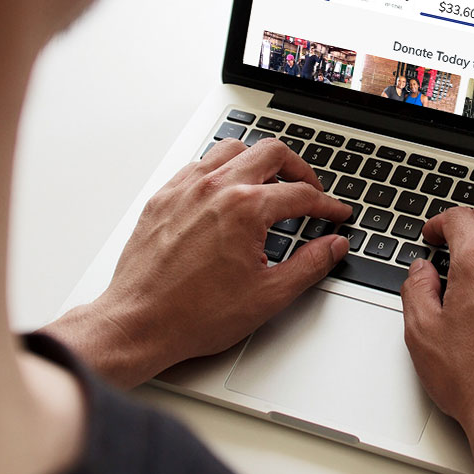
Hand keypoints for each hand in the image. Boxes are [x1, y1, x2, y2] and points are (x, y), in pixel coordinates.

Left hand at [42, 139, 351, 387]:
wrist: (139, 324)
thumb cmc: (194, 315)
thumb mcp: (268, 296)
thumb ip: (310, 265)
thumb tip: (333, 246)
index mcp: (245, 209)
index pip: (300, 194)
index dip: (326, 205)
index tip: (335, 213)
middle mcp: (216, 188)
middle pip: (272, 153)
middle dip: (299, 169)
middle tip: (309, 189)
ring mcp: (186, 188)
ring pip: (233, 149)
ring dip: (257, 161)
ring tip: (269, 183)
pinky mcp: (164, 196)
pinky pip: (199, 165)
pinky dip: (221, 170)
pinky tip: (226, 191)